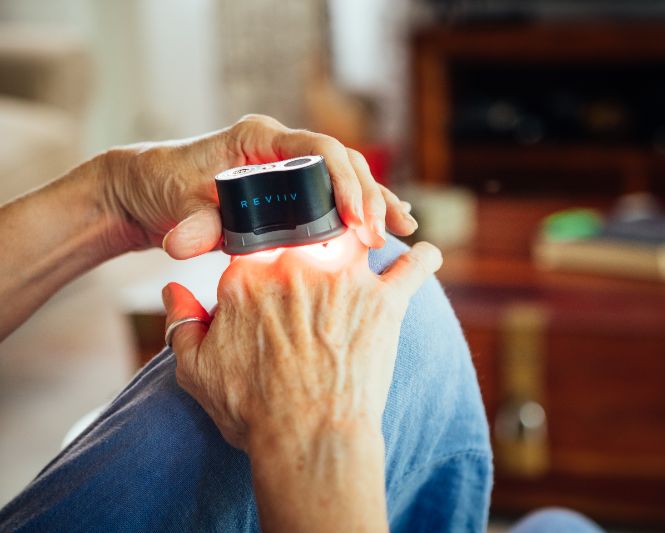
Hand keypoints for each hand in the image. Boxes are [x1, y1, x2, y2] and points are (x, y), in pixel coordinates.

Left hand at [102, 114, 416, 258]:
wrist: (148, 191)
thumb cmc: (162, 186)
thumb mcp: (176, 203)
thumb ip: (189, 222)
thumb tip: (184, 245)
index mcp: (260, 138)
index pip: (319, 148)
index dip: (344, 181)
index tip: (356, 219)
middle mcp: (281, 148)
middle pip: (343, 163)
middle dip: (367, 197)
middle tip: (381, 236)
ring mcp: (288, 168)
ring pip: (346, 178)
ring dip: (375, 202)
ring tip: (404, 230)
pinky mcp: (291, 190)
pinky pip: (334, 195)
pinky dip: (360, 210)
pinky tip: (387, 224)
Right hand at [160, 231, 441, 449]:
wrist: (308, 439)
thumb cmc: (253, 409)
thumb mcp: (196, 370)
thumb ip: (181, 323)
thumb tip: (172, 290)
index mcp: (249, 274)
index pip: (255, 242)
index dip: (262, 257)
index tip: (271, 272)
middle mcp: (298, 265)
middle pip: (306, 231)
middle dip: (311, 239)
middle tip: (320, 253)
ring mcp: (346, 280)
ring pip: (360, 238)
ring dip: (367, 234)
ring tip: (375, 235)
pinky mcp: (385, 302)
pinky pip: (414, 267)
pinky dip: (424, 259)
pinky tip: (427, 253)